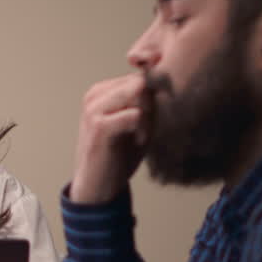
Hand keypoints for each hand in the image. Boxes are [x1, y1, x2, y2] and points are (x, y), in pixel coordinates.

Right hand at [69, 73, 151, 204]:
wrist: (98, 185)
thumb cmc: (119, 154)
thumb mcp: (139, 122)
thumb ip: (149, 101)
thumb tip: (167, 82)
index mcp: (103, 90)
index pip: (140, 75)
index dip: (155, 94)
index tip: (153, 116)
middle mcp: (96, 94)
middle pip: (141, 82)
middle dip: (151, 105)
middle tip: (146, 130)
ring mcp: (94, 108)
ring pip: (139, 92)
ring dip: (147, 116)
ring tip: (140, 135)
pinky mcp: (99, 125)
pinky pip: (135, 114)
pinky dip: (142, 129)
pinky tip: (138, 142)